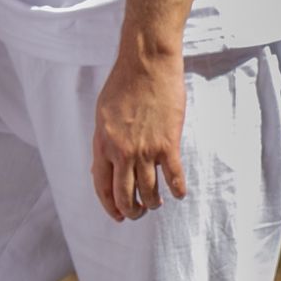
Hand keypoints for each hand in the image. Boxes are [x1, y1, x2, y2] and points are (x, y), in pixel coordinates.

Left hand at [91, 51, 187, 221]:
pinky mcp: (167, 144)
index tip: (117, 215)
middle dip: (131, 210)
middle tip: (138, 214)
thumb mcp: (103, 115)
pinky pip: (173, 177)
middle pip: (125, 194)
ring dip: (153, 203)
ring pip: (149, 191)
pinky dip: (177, 190)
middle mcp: (121, 151)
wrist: (146, 66)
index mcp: (102, 143)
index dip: (109, 204)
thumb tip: (107, 164)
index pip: (102, 184)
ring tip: (156, 204)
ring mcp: (145, 149)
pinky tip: (179, 194)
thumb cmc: (123, 85)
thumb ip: (105, 141)